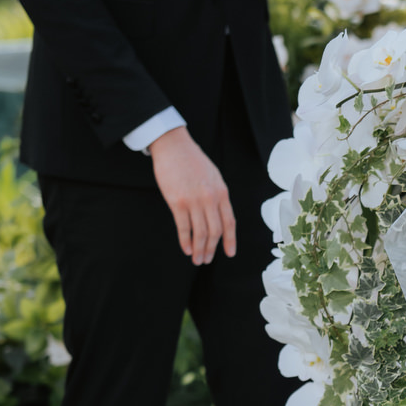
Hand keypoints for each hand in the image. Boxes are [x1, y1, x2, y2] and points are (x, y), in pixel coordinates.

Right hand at [149, 127, 235, 264]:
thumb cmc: (193, 161)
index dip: (230, 240)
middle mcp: (210, 199)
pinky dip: (185, 241)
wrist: (174, 146)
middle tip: (206, 259)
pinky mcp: (177, 202)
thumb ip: (217, 196)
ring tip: (197, 259)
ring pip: (200, 233)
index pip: (230, 222)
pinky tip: (186, 249)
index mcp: (222, 192)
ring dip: (199, 249)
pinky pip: (184, 227)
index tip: (230, 253)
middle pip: (215, 231)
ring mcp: (194, 201)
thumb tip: (218, 216)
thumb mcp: (213, 177)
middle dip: (212, 249)